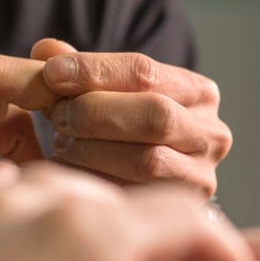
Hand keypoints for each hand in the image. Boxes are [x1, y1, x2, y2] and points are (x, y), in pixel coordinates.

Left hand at [31, 39, 231, 195]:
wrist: (145, 176)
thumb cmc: (123, 125)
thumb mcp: (108, 91)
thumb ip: (80, 69)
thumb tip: (48, 50)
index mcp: (200, 93)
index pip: (145, 72)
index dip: (94, 70)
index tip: (51, 73)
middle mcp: (211, 134)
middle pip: (155, 115)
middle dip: (97, 112)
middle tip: (55, 114)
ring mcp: (201, 175)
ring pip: (147, 160)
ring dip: (94, 149)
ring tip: (62, 142)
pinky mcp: (182, 210)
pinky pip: (136, 195)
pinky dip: (97, 181)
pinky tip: (72, 170)